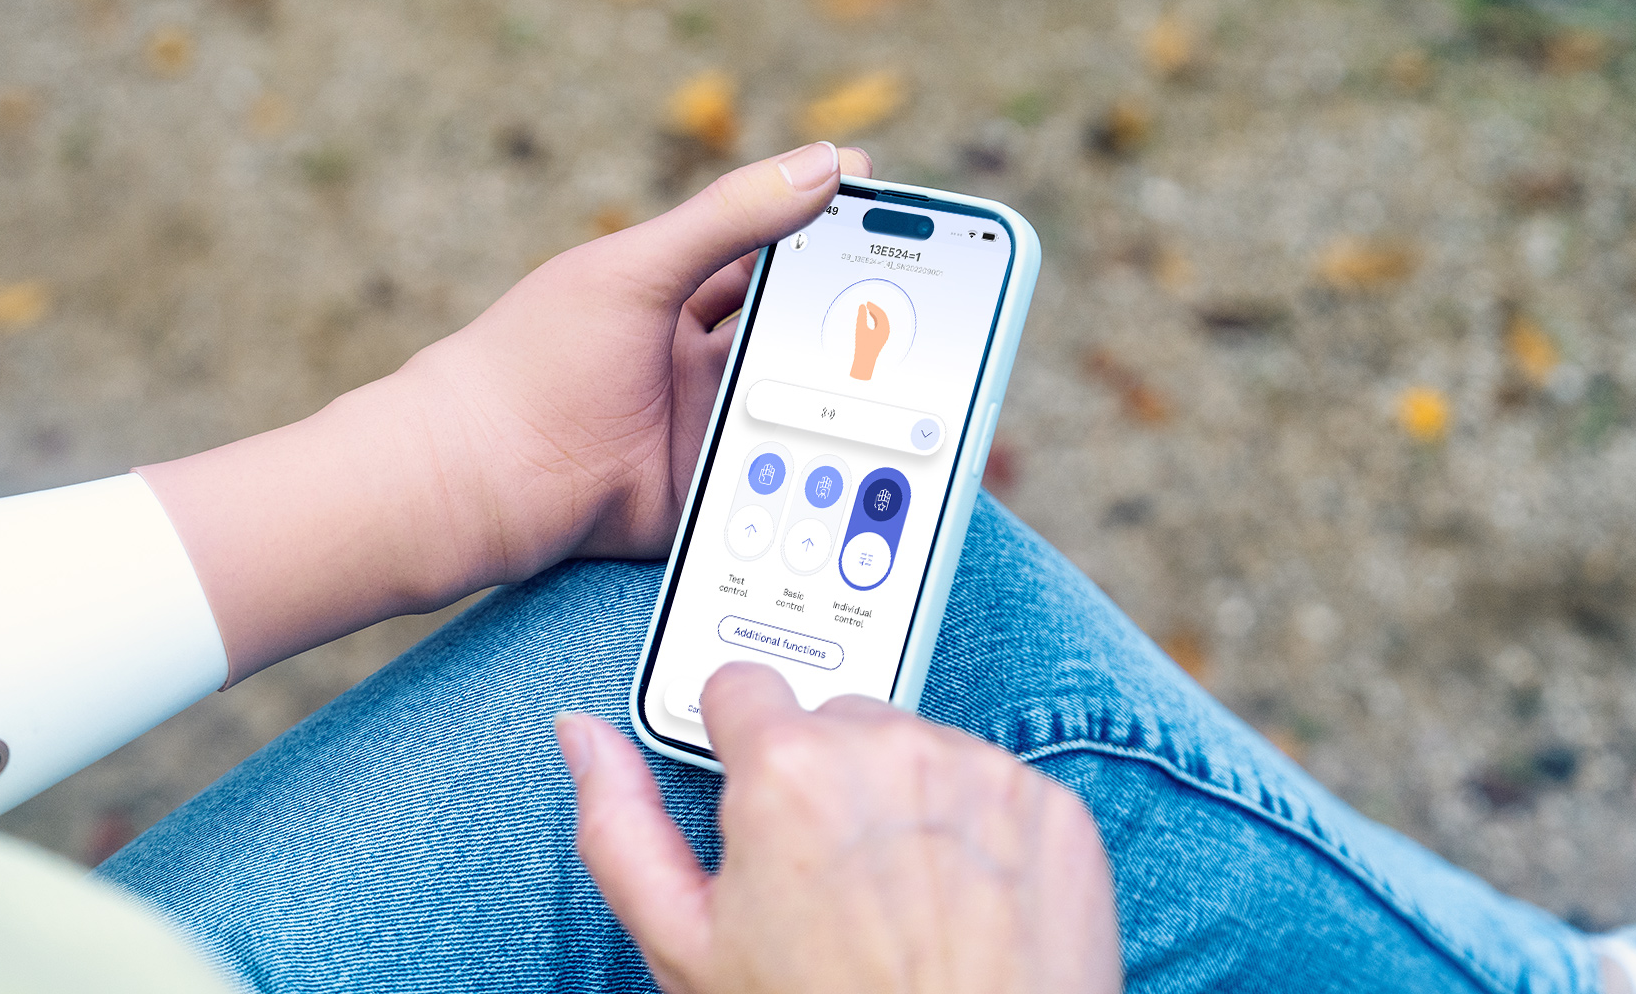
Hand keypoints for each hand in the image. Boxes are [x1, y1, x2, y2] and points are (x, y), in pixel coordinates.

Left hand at [140, 143, 870, 680]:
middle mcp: (693, 360)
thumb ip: (730, 218)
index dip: (837, 241)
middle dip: (860, 332)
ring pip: (794, 415)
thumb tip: (829, 162)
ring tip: (925, 399)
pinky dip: (814, 481)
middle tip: (939, 323)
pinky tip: (868, 474)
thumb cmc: (534, 358)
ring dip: (845, 411)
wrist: (474, 478)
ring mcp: (698, 430)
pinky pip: (770, 487)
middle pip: (797, 339)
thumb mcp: (634, 270)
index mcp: (675, 292)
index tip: (908, 227)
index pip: (775, 256)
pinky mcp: (698, 497)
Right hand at [557, 663, 1123, 993]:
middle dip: (823, 780)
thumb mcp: (686, 950)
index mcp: (788, 768)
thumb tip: (582, 734)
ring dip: (902, 801)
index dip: (736, 751)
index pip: (739, 685)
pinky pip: (993, 784)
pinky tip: (962, 909)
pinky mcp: (1053, 805)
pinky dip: (977, 831)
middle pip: (831, 719)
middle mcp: (890, 746)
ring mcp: (981, 771)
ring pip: (915, 748)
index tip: (754, 807)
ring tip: (900, 906)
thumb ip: (619, 825)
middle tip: (827, 883)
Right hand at [850, 300, 890, 379]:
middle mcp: (886, 331)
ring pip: (882, 320)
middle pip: (883, 316)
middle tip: (868, 303)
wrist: (864, 361)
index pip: (881, 314)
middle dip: (875, 309)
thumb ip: (861, 316)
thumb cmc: (862, 346)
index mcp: (884, 329)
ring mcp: (884, 335)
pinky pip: (880, 324)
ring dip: (875, 313)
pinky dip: (875, 318)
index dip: (874, 307)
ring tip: (868, 307)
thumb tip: (862, 305)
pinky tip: (870, 315)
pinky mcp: (880, 337)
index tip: (867, 302)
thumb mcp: (860, 329)